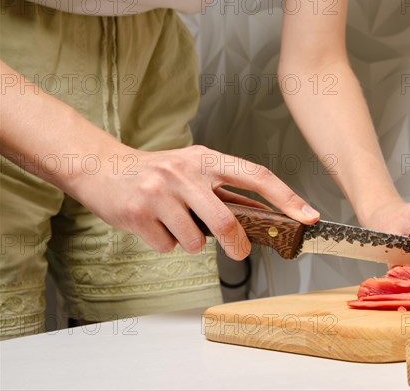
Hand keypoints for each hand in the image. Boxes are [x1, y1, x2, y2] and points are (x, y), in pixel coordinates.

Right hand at [71, 145, 319, 259]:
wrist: (102, 168)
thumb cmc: (155, 172)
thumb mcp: (192, 169)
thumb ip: (224, 191)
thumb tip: (263, 215)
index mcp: (206, 158)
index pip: (256, 176)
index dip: (286, 197)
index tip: (308, 216)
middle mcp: (184, 171)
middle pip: (226, 221)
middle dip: (237, 244)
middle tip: (239, 252)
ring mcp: (160, 191)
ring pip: (195, 241)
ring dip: (189, 242)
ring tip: (173, 223)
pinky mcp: (138, 213)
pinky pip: (167, 247)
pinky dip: (164, 244)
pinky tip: (153, 226)